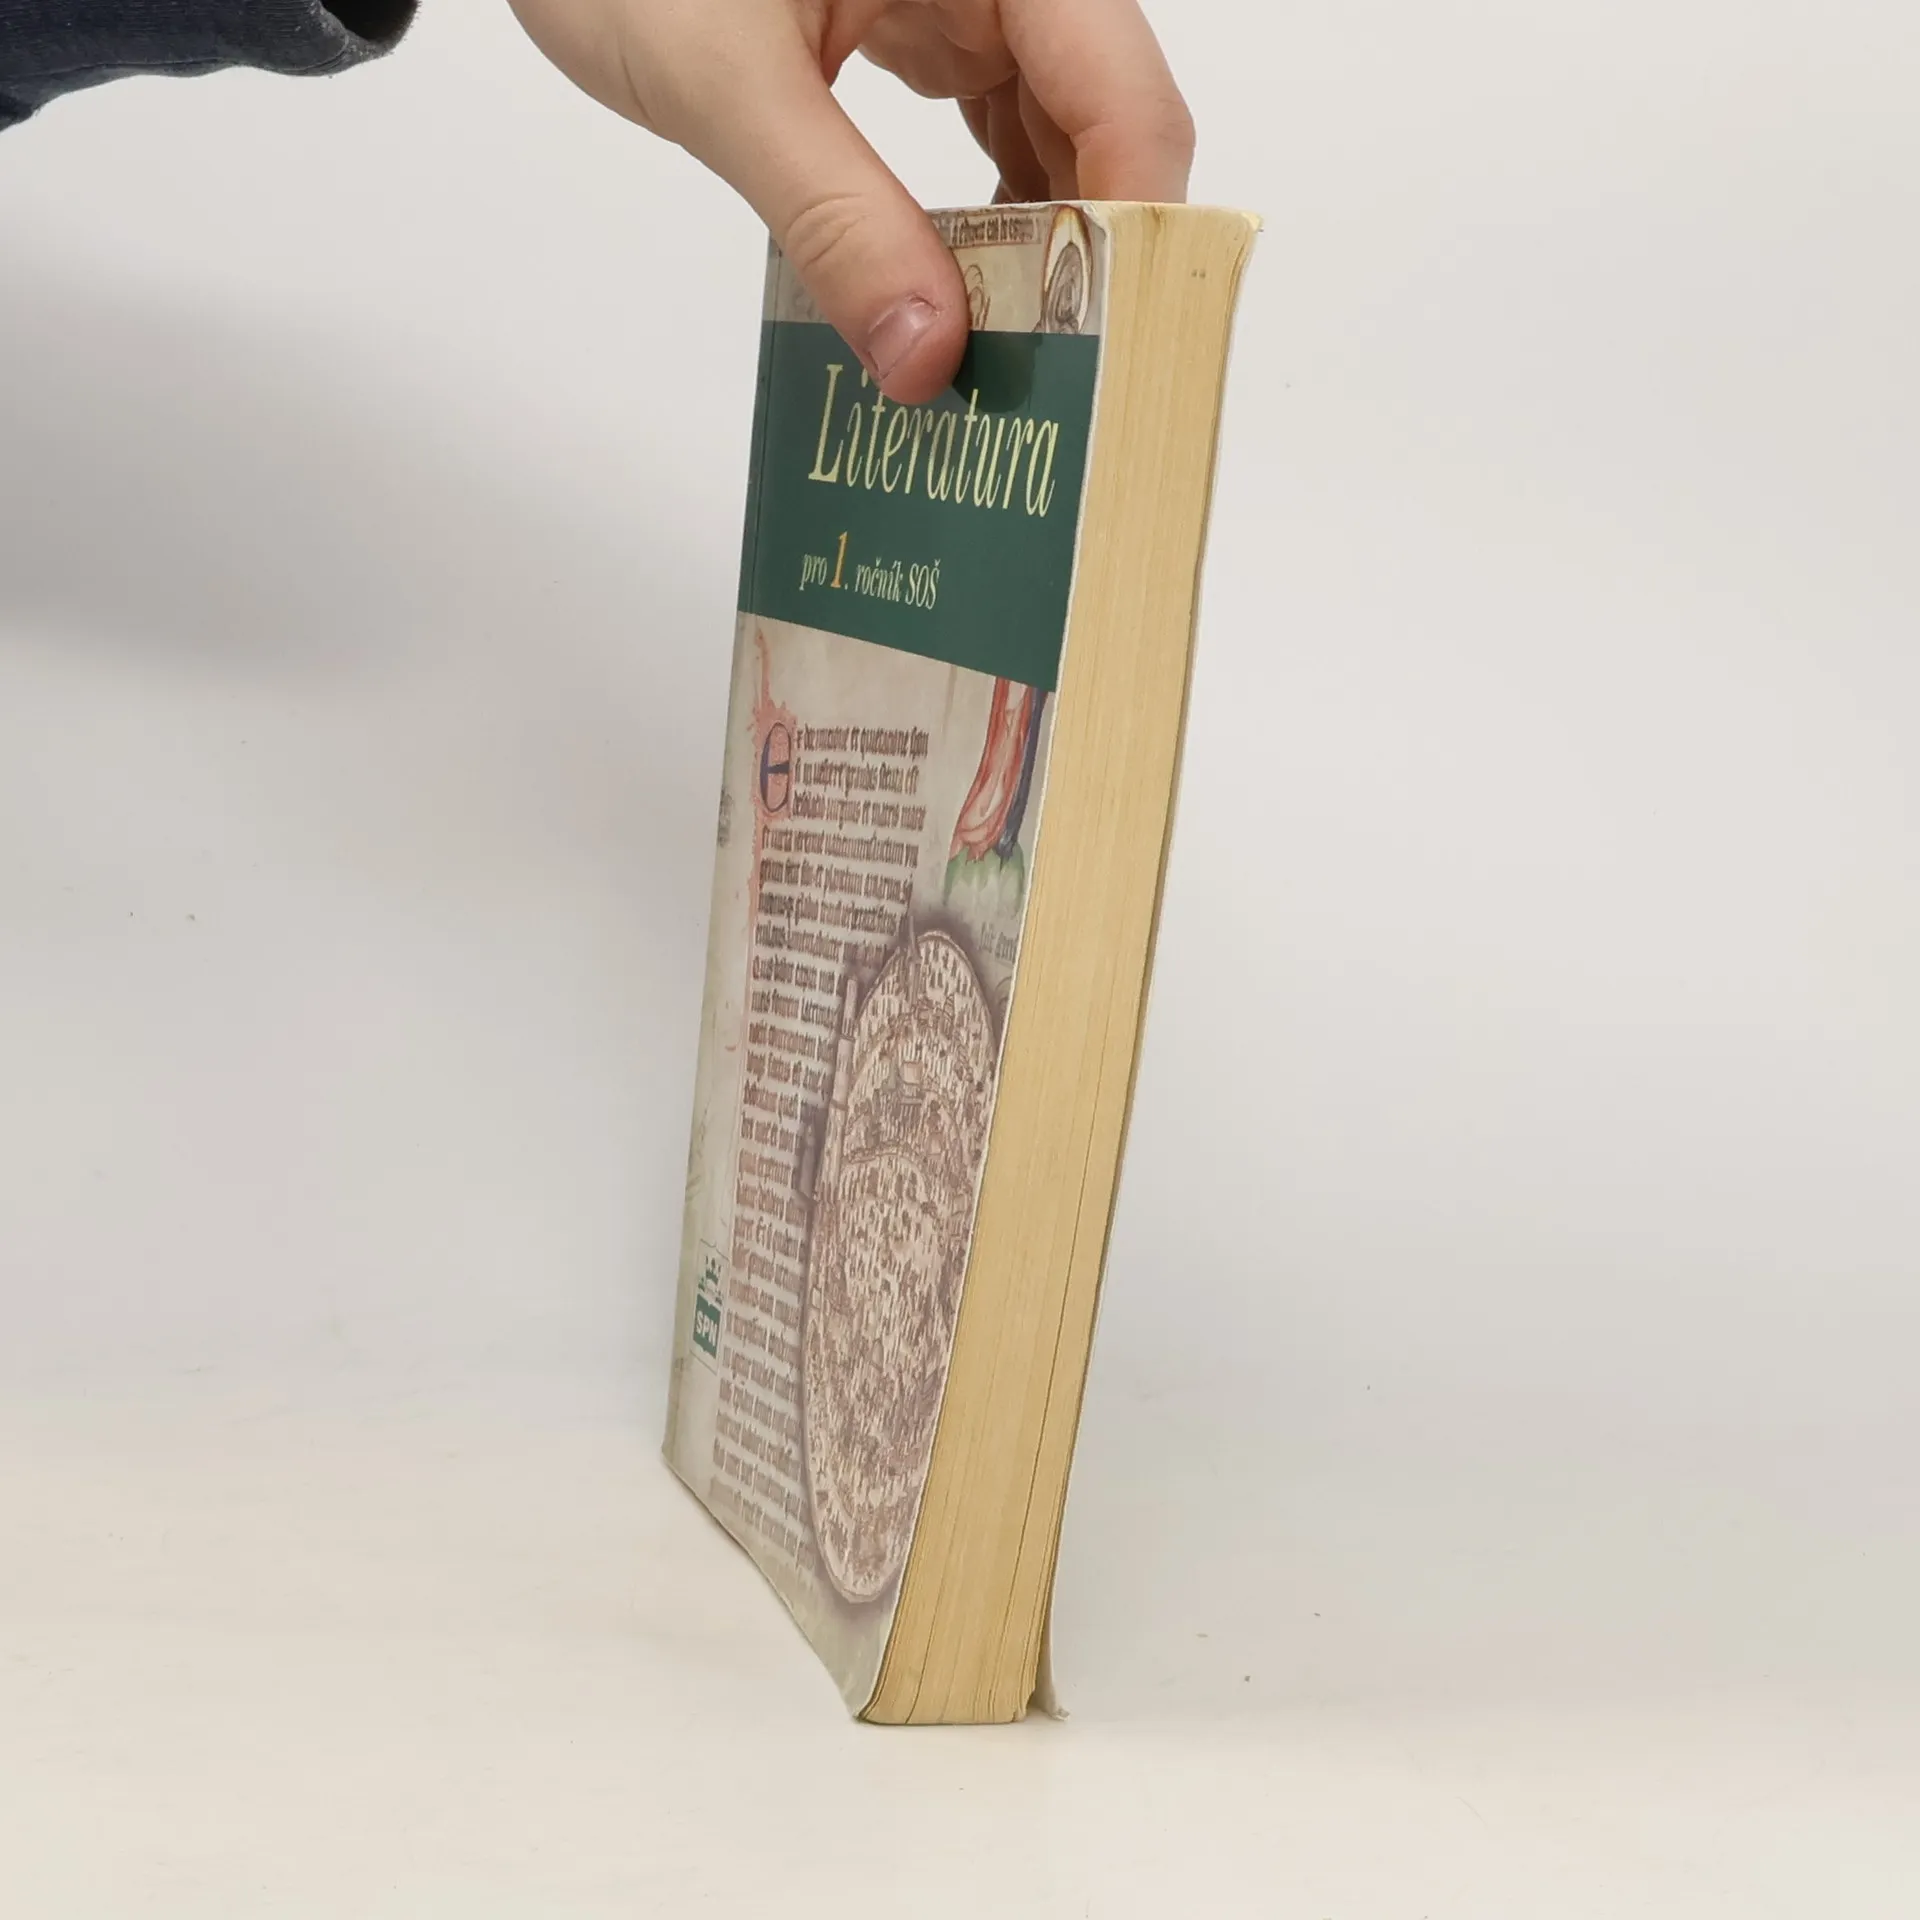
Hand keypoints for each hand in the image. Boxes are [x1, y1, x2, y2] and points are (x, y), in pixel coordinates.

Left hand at [507, 0, 1192, 402]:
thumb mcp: (725, 83)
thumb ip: (831, 218)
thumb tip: (925, 356)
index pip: (1120, 89)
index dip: (1131, 223)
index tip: (1108, 350)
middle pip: (1105, 123)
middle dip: (1086, 256)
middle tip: (1056, 386)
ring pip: (1057, 137)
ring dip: (1039, 251)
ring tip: (1009, 360)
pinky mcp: (931, 27)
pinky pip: (997, 131)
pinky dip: (987, 223)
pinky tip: (963, 297)